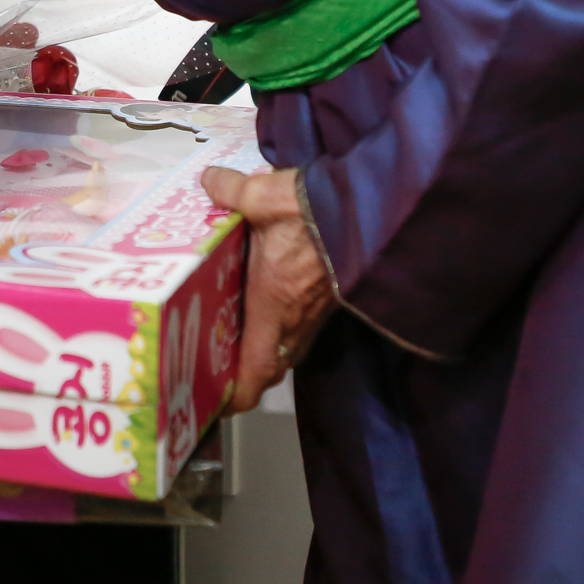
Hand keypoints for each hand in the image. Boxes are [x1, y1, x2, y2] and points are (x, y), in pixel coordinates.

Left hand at [203, 167, 336, 414]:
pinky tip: (264, 303)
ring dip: (263, 350)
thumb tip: (209, 183)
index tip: (213, 401)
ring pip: (287, 349)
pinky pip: (301, 329)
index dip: (235, 396)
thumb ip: (231, 191)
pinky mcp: (330, 299)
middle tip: (213, 366)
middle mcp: (295, 319)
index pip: (255, 372)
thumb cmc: (316, 209)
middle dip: (244, 374)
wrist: (373, 206)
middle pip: (270, 367)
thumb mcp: (263, 195)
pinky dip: (281, 329)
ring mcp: (316, 312)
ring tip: (231, 337)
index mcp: (272, 304)